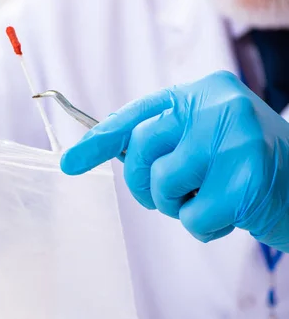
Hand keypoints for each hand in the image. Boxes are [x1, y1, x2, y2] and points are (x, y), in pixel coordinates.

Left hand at [61, 71, 288, 250]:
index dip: (99, 141)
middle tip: (171, 193)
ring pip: (163, 185)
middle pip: (141, 150)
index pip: (137, 114)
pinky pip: (192, 218)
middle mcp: (218, 106)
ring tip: (211, 197)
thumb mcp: (206, 137)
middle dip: (144, 183)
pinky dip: (205, 227)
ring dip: (179, 205)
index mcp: (203, 92)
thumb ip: (163, 138)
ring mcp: (235, 140)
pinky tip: (232, 215)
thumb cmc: (247, 165)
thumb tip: (102, 152)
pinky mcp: (247, 179)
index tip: (70, 163)